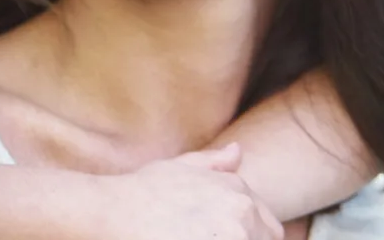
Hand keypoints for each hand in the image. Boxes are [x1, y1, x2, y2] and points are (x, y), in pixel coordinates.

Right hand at [94, 143, 284, 239]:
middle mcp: (241, 214)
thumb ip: (214, 163)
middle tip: (203, 237)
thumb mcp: (180, 167)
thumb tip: (239, 151)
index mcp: (239, 193)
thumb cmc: (142, 191)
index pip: (269, 228)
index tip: (219, 235)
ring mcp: (232, 236)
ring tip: (191, 237)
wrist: (113, 210)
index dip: (249, 236)